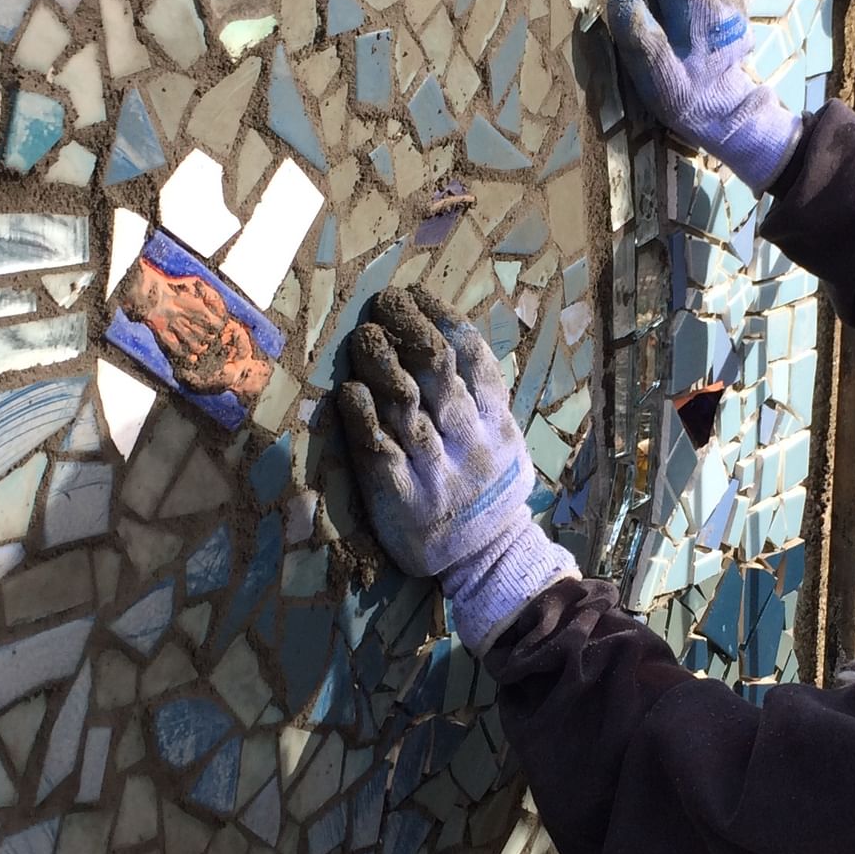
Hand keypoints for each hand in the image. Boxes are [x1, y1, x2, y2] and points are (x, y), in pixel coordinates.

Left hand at [336, 287, 577, 653]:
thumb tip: (451, 337)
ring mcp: (438, 471)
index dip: (444, 318)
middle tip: (383, 303)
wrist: (488, 559)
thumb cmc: (488, 490)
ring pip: (408, 406)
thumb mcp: (505, 442)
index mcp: (497, 422)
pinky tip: (349, 392)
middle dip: (409, 329)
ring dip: (383, 365)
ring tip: (365, 335)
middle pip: (438, 372)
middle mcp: (470, 441)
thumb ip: (484, 399)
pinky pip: (381, 453)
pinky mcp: (404, 499)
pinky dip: (364, 418)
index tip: (415, 294)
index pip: (474, 357)